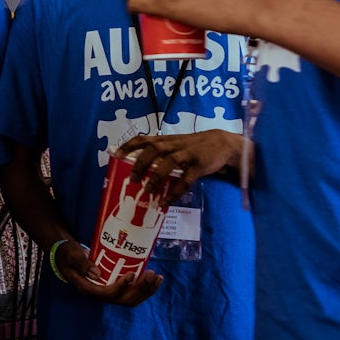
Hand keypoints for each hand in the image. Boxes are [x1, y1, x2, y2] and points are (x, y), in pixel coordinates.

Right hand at [53, 239, 162, 306]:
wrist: (68, 256)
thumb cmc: (68, 255)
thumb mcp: (72, 256)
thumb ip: (82, 264)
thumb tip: (97, 273)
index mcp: (88, 289)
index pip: (107, 294)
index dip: (121, 287)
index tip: (132, 274)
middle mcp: (100, 295)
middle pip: (123, 299)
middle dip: (140, 289)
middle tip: (151, 274)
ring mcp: (108, 293)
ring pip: (131, 299)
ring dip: (146, 290)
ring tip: (156, 277)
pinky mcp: (115, 288)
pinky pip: (132, 293)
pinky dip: (145, 289)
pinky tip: (155, 280)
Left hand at [120, 129, 244, 202]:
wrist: (223, 142)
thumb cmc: (194, 146)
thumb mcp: (176, 144)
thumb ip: (161, 152)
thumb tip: (140, 168)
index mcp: (166, 140)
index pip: (144, 138)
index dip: (129, 145)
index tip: (116, 154)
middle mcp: (175, 145)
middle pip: (154, 149)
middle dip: (140, 163)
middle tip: (132, 178)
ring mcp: (188, 154)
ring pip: (169, 162)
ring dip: (156, 176)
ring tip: (147, 190)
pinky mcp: (199, 165)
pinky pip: (186, 180)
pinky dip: (175, 191)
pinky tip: (166, 201)